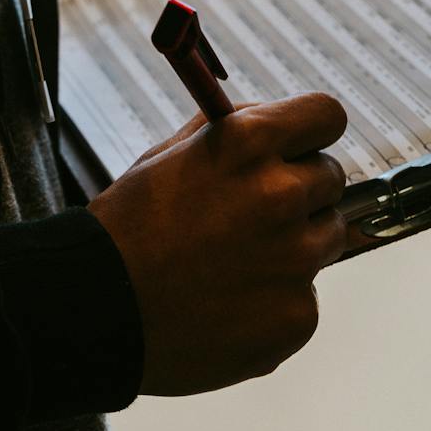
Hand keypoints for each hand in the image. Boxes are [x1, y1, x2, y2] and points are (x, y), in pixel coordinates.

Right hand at [87, 93, 349, 395]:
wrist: (99, 313)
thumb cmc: (126, 232)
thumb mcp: (168, 156)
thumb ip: (230, 131)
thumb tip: (272, 121)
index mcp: (248, 144)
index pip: (326, 116)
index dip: (310, 134)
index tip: (300, 148)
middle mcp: (280, 195)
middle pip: (330, 179)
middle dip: (299, 193)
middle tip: (251, 218)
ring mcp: (295, 259)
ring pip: (326, 238)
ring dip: (295, 246)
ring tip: (235, 265)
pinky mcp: (298, 314)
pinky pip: (305, 297)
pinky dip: (276, 302)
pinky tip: (229, 305)